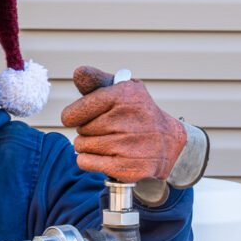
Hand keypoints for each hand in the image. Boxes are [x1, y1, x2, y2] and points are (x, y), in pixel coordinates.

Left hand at [61, 66, 186, 182]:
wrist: (167, 141)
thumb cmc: (136, 113)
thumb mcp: (121, 90)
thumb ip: (96, 82)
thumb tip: (78, 73)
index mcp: (124, 95)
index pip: (76, 111)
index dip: (72, 116)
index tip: (76, 117)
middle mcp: (128, 120)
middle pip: (81, 129)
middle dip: (87, 130)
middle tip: (106, 129)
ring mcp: (129, 145)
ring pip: (81, 146)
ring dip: (88, 146)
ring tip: (107, 142)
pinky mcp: (128, 167)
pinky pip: (86, 162)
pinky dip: (89, 161)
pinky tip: (105, 156)